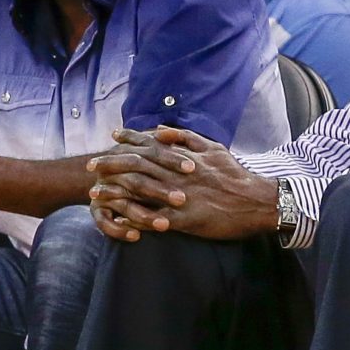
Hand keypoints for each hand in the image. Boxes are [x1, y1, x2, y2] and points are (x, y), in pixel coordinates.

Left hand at [87, 126, 278, 241]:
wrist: (258, 202)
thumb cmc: (237, 176)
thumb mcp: (216, 148)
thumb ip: (188, 138)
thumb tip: (162, 130)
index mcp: (184, 156)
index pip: (150, 143)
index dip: (128, 139)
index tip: (111, 138)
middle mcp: (178, 174)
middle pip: (137, 166)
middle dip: (111, 165)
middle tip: (91, 167)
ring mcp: (180, 197)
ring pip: (139, 191)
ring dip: (115, 192)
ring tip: (95, 193)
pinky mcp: (185, 219)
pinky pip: (152, 218)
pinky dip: (133, 217)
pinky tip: (117, 218)